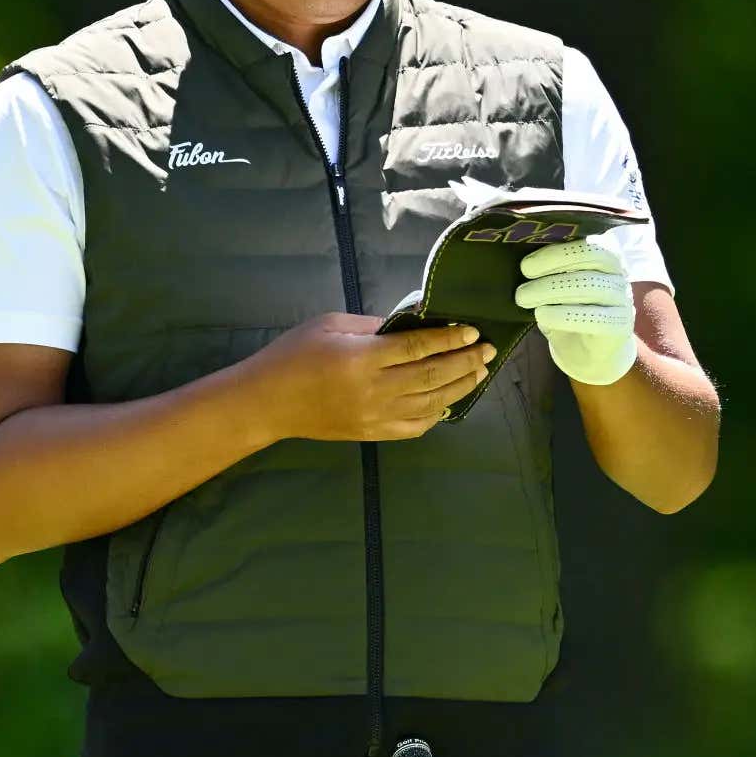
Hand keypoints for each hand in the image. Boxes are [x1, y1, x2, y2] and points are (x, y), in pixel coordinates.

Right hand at [250, 312, 496, 441]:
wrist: (267, 403)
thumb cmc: (294, 355)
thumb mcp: (330, 325)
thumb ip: (373, 325)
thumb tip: (412, 322)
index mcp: (362, 359)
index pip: (418, 348)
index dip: (449, 339)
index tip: (472, 331)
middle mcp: (373, 390)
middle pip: (432, 377)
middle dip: (465, 362)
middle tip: (487, 351)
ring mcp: (374, 417)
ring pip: (430, 404)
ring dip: (459, 387)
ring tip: (478, 372)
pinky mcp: (372, 434)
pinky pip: (415, 427)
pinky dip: (437, 415)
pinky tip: (449, 400)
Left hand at [514, 238, 636, 385]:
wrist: (587, 354)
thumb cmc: (569, 311)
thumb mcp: (557, 287)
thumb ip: (547, 270)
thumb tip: (521, 258)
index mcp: (603, 255)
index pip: (586, 241)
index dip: (556, 250)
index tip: (527, 265)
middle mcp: (618, 272)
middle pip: (592, 256)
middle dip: (553, 264)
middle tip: (523, 280)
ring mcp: (623, 298)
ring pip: (591, 285)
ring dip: (552, 289)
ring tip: (524, 298)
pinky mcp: (621, 325)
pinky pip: (596, 317)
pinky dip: (564, 315)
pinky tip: (542, 315)